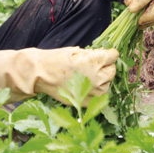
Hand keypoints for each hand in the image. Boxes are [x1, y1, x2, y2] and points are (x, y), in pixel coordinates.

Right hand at [0, 47, 118, 104]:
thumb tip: (104, 54)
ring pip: (107, 85)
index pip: (114, 56)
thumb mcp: (76, 51)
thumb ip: (93, 54)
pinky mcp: (85, 101)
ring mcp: (92, 91)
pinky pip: (98, 97)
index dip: (108, 54)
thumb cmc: (56, 59)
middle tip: (93, 65)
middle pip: (112, 70)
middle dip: (105, 67)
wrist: (39, 74)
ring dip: (102, 80)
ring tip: (88, 76)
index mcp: (95, 61)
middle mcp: (97, 77)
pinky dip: (94, 92)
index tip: (103, 54)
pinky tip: (85, 86)